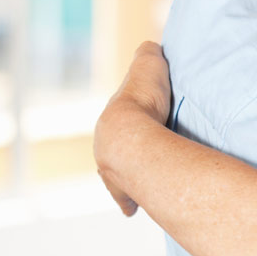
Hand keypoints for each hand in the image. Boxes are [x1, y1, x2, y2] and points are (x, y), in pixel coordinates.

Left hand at [93, 41, 172, 216]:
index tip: (138, 128)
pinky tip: (131, 209)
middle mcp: (105, 150)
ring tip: (141, 182)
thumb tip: (151, 46)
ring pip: (117, 176)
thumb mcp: (148, 65)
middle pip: (113, 152)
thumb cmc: (142, 101)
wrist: (133, 137)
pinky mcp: (126, 191)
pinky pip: (126, 198)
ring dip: (127, 179)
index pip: (117, 122)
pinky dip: (129, 202)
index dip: (129, 124)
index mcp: (111, 121)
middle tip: (142, 156)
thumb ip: (149, 55)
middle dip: (124, 155)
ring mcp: (113, 173)